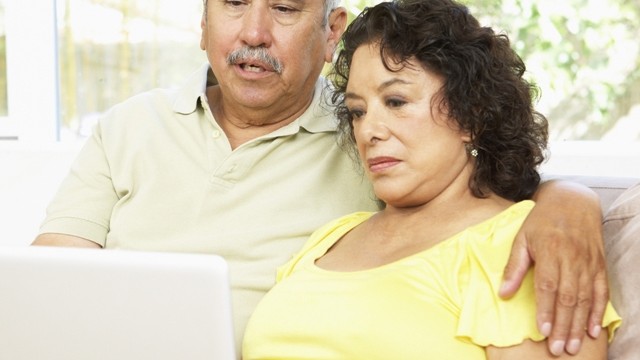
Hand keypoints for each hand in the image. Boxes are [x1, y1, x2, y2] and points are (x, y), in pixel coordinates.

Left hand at [499, 180, 608, 355]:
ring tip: (572, 345)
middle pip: (568, 297)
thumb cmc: (542, 221)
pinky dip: (598, 312)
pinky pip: (601, 292)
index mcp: (550, 251)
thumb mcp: (522, 238)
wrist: (572, 201)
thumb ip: (514, 266)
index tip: (542, 330)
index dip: (546, 309)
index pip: (549, 285)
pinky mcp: (599, 265)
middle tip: (557, 349)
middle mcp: (572, 259)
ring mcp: (588, 263)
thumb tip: (503, 293)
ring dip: (579, 324)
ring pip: (585, 299)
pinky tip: (592, 329)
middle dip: (562, 325)